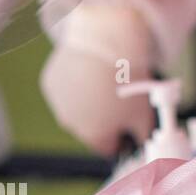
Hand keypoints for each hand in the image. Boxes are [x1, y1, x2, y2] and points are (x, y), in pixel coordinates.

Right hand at [41, 6, 153, 155]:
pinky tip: (90, 70)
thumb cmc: (127, 82)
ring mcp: (57, 104)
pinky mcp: (50, 83)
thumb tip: (143, 143)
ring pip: (76, 109)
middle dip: (105, 119)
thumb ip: (143, 135)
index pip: (108, 149)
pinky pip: (66, 89)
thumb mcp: (145, 113)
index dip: (122, 139)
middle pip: (90, 129)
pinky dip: (77, 83)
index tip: (130, 126)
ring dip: (89, 101)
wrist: (106, 46)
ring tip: (107, 82)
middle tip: (121, 98)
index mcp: (94, 136)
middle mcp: (70, 125)